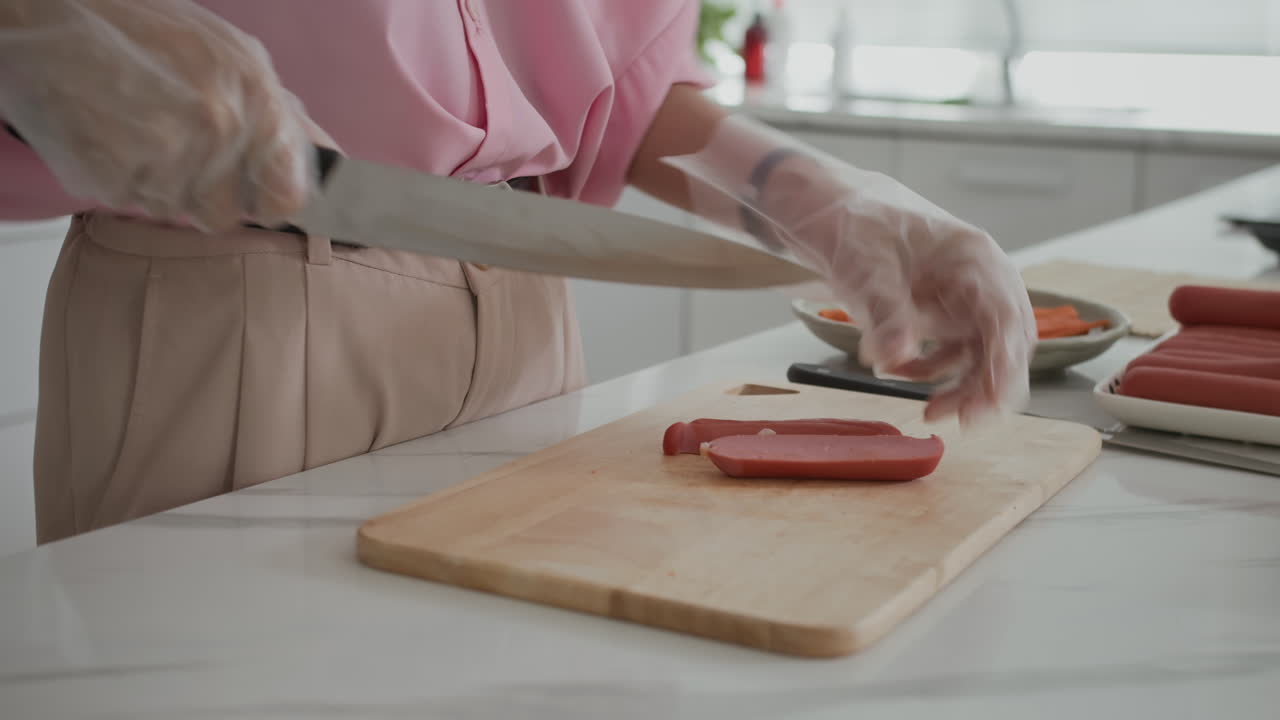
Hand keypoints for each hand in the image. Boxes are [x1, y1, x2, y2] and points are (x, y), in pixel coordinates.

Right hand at [0, 0, 312, 230]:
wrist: (47, 15)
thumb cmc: (145, 29)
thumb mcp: (233, 56)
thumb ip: (285, 117)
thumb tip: (333, 166)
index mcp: (256, 98)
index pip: (288, 198)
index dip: (270, 199)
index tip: (256, 191)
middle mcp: (217, 129)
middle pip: (229, 214)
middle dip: (209, 192)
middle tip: (178, 145)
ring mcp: (163, 156)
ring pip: (179, 212)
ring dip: (163, 184)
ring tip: (139, 129)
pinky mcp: (112, 178)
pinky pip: (131, 203)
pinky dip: (121, 178)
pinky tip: (110, 135)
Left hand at [762, 157, 1036, 423]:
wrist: (839, 214)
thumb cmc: (859, 227)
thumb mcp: (866, 268)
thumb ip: (884, 313)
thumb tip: (896, 357)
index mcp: (975, 259)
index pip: (1005, 314)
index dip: (1004, 359)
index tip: (993, 397)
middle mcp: (981, 282)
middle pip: (1005, 341)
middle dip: (989, 384)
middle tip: (968, 420)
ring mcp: (965, 300)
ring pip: (983, 355)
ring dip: (963, 387)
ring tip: (932, 413)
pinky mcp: (946, 316)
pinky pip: (953, 354)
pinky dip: (931, 371)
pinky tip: (898, 374)